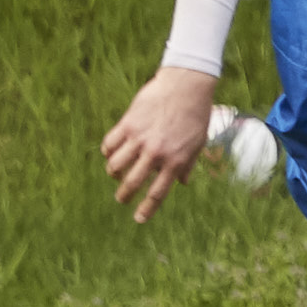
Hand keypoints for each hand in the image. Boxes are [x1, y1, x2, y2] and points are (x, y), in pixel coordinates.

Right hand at [101, 65, 220, 221]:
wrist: (186, 87)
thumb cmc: (196, 115)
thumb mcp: (198, 143)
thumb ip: (187, 164)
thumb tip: (182, 184)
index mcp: (176, 161)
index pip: (158, 193)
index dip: (147, 209)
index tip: (139, 219)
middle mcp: (156, 153)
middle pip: (132, 182)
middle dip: (124, 195)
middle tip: (121, 199)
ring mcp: (140, 139)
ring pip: (116, 165)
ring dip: (113, 172)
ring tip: (115, 173)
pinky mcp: (128, 124)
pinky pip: (109, 144)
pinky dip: (108, 151)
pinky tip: (111, 152)